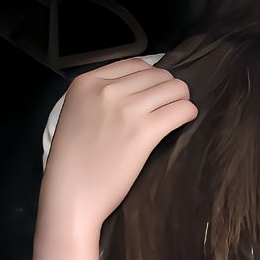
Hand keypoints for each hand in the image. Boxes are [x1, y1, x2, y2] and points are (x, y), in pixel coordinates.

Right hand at [40, 57, 198, 233]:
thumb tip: (140, 86)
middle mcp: (107, 90)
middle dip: (168, 89)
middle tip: (167, 107)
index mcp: (86, 82)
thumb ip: (101, 95)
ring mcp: (127, 109)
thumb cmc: (73, 162)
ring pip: (175, 88)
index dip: (151, 78)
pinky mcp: (144, 131)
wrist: (71, 195)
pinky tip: (184, 122)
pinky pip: (182, 109)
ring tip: (176, 115)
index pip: (135, 64)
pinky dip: (188, 114)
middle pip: (158, 74)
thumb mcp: (77, 113)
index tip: (154, 93)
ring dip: (181, 100)